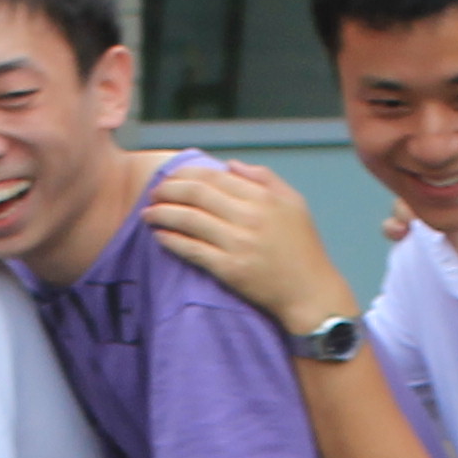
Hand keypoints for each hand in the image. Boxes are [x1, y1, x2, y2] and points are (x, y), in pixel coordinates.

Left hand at [142, 161, 359, 333]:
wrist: (310, 292)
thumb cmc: (303, 248)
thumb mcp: (294, 203)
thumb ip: (264, 178)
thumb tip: (230, 165)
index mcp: (263, 198)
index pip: (214, 177)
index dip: (187, 174)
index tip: (172, 177)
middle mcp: (249, 217)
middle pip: (197, 194)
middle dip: (169, 190)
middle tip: (154, 192)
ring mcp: (238, 244)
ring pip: (190, 220)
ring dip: (163, 213)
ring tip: (148, 213)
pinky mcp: (230, 269)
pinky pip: (193, 250)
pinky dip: (172, 241)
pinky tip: (159, 236)